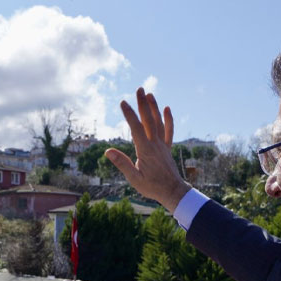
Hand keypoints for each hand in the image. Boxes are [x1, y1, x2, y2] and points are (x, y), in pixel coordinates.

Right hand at [104, 91, 187, 209]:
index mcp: (145, 151)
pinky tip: (167, 108)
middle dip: (143, 104)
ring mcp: (162, 145)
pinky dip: (168, 119)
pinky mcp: (167, 148)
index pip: (136, 129)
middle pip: (148, 120)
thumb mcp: (134, 178)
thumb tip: (108, 151)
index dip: (129, 115)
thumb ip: (122, 163)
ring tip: (149, 94)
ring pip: (158, 122)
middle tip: (139, 89)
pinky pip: (169, 131)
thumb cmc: (152, 187)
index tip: (123, 102)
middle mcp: (155, 144)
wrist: (173, 192)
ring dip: (154, 107)